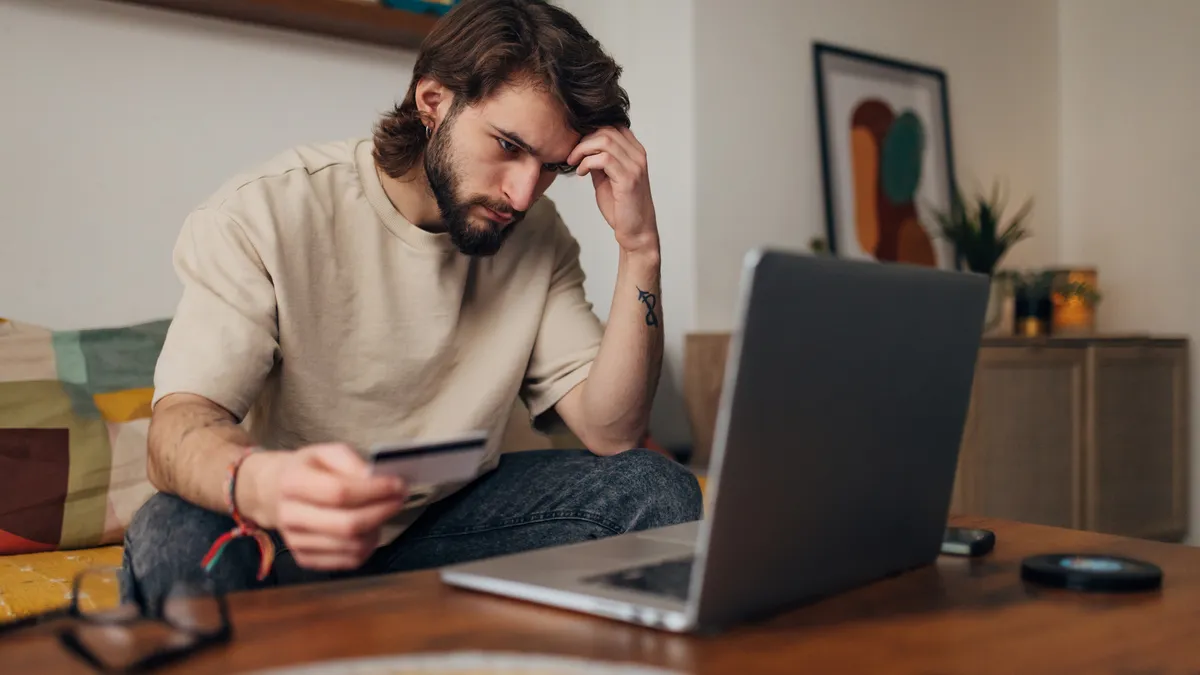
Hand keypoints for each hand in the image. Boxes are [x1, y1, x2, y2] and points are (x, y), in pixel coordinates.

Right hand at [241, 444, 407, 570]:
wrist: (275, 492)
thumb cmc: (309, 469)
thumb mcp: (326, 452)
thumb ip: (351, 461)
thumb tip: (375, 478)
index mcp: (293, 483)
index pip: (340, 492)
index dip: (374, 490)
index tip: (399, 484)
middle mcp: (290, 515)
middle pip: (347, 524)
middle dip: (382, 512)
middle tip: (399, 499)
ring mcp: (296, 541)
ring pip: (351, 546)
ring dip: (377, 529)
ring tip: (384, 512)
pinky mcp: (305, 559)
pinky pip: (348, 562)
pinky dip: (368, 547)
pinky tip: (371, 529)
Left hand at [566, 127, 658, 254]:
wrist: (635, 231)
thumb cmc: (622, 207)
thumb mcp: (607, 178)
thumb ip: (599, 161)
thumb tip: (583, 148)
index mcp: (635, 152)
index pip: (614, 125)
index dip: (592, 131)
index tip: (578, 145)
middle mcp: (638, 155)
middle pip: (607, 129)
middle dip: (583, 139)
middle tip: (571, 155)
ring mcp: (635, 166)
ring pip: (604, 141)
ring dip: (583, 150)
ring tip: (574, 163)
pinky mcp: (628, 179)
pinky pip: (603, 159)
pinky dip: (587, 163)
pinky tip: (582, 173)